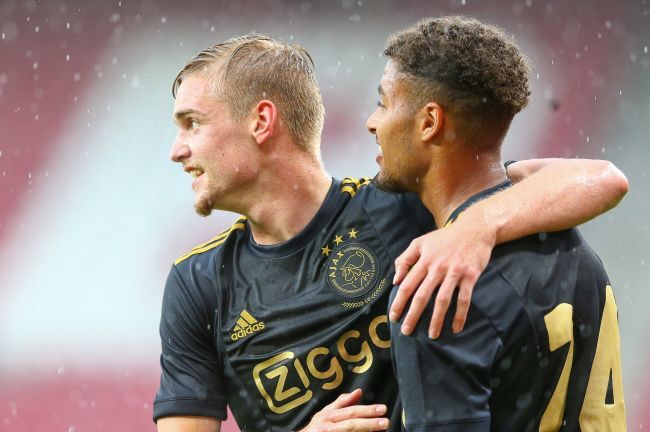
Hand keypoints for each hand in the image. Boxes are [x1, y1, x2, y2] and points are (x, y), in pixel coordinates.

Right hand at [299, 389, 388, 431]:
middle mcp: (328, 427)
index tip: (382, 409)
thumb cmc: (316, 427)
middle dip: (369, 423)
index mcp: (329, 415)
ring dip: (365, 431)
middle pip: (351, 425)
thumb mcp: (326, 412)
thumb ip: (342, 402)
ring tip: (380, 430)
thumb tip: (359, 392)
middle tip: (385, 422)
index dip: (367, 410)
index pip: (351, 411)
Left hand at [390, 212, 495, 337]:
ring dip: (436, 319)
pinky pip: (464, 299)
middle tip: (406, 331)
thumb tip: (395, 280)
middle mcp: (437, 267)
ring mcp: (454, 272)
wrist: (474, 229)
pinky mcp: (470, 276)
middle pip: (422, 295)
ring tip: (432, 335)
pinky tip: (456, 328)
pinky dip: (460, 315)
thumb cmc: (444, 238)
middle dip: (413, 315)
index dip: (399, 302)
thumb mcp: (420, 243)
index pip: (408, 284)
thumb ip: (405, 259)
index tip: (393, 317)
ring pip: (443, 300)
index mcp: (424, 260)